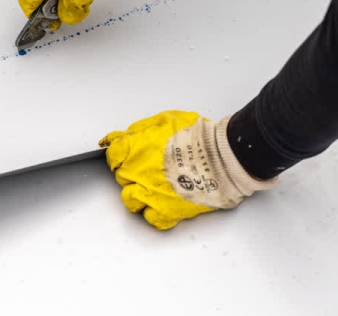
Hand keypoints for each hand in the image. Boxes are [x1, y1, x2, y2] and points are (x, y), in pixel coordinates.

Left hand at [99, 111, 277, 229]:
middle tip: (149, 166)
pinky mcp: (167, 211)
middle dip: (132, 170)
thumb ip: (140, 128)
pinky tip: (163, 202)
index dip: (120, 154)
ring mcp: (151, 195)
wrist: (223, 156)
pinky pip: (151, 218)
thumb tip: (122, 136)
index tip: (125, 155)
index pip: (114, 154)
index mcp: (137, 149)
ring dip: (138, 193)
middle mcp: (139, 174)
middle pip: (121, 176)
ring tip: (153, 186)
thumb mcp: (167, 119)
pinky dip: (155, 212)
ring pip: (130, 199)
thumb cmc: (200, 136)